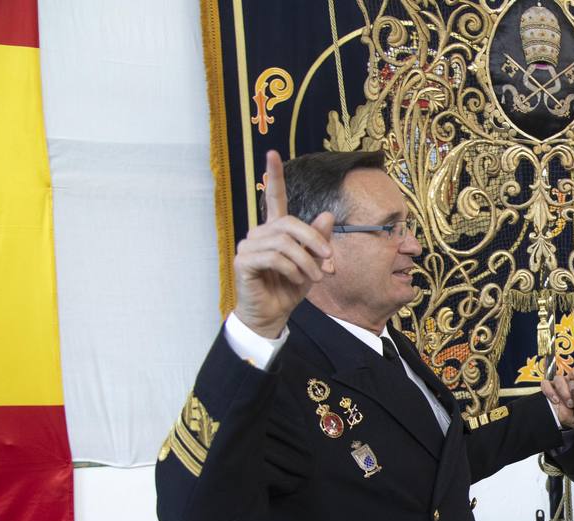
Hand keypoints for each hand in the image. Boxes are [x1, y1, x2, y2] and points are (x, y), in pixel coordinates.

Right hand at [232, 150, 334, 337]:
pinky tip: (296, 280)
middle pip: (289, 223)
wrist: (273, 315)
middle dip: (314, 240)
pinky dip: (292, 269)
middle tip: (329, 260)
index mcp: (275, 230)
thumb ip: (318, 240)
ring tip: (314, 278)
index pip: (274, 198)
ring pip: (284, 243)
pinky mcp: (244, 261)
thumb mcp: (312, 263)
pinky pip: (274, 258)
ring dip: (306, 261)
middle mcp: (260, 233)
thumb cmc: (289, 289)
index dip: (274, 176)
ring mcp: (249, 246)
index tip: (272, 153)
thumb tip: (327, 215)